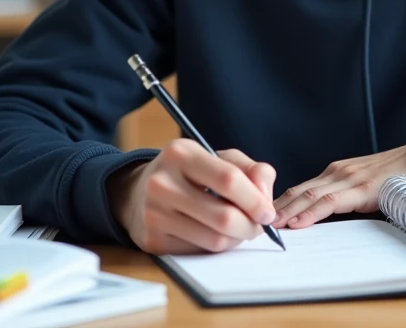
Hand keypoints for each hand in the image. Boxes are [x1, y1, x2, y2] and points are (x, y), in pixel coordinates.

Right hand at [107, 138, 276, 253]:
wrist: (137, 192)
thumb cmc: (189, 173)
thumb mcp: (219, 158)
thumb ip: (251, 170)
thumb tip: (266, 198)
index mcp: (181, 153)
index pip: (228, 179)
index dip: (255, 199)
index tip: (268, 212)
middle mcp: (162, 183)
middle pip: (224, 216)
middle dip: (251, 226)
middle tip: (259, 226)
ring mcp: (154, 214)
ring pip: (214, 239)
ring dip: (236, 239)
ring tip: (239, 229)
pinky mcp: (152, 241)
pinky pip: (199, 251)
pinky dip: (215, 246)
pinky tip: (214, 233)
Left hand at [272, 140, 405, 228]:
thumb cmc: (397, 176)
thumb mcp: (364, 185)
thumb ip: (346, 197)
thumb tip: (327, 218)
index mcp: (336, 172)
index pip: (301, 188)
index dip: (280, 202)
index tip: (262, 215)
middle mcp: (337, 172)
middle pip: (298, 191)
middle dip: (275, 207)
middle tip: (253, 222)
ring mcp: (348, 179)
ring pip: (308, 196)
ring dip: (286, 211)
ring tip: (268, 225)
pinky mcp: (362, 188)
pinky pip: (330, 202)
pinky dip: (310, 213)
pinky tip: (297, 222)